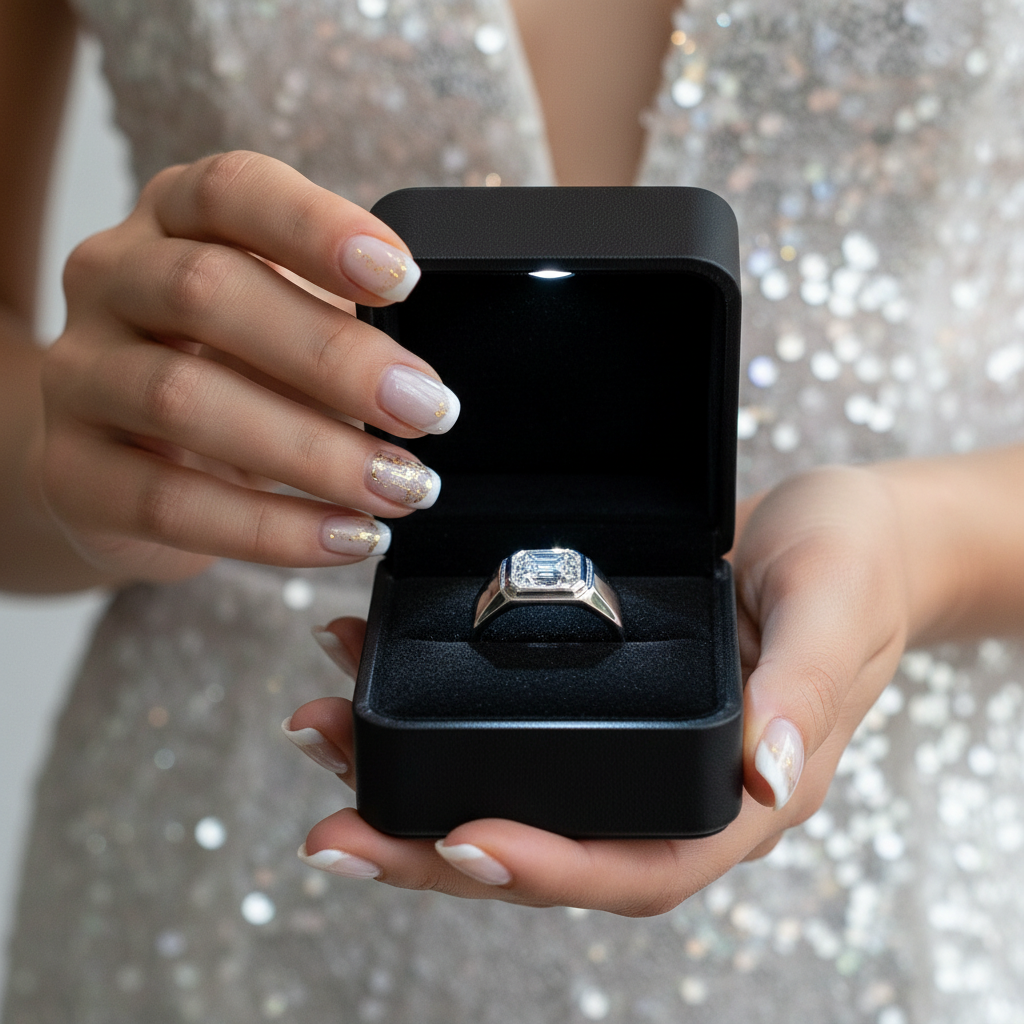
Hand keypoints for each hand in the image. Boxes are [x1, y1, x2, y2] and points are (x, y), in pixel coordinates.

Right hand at [31, 151, 458, 582]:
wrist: (122, 462)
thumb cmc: (225, 374)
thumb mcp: (282, 328)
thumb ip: (335, 324)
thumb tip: (421, 380)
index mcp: (171, 220)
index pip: (232, 191)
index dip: (317, 229)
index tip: (403, 280)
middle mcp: (110, 280)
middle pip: (207, 292)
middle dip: (335, 358)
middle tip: (428, 410)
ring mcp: (78, 374)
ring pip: (184, 401)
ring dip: (315, 452)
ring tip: (400, 486)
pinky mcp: (72, 472)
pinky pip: (171, 504)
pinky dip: (274, 529)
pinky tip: (346, 536)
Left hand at [285, 466, 909, 913]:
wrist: (844, 528)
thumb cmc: (855, 567)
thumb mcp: (836, 608)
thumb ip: (805, 690)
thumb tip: (764, 775)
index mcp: (738, 790)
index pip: (639, 864)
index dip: (549, 868)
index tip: (461, 844)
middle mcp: (672, 780)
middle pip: (547, 844)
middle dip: (432, 848)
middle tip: (335, 829)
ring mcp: (628, 738)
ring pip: (510, 785)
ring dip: (409, 776)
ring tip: (322, 734)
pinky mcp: (597, 689)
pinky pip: (509, 716)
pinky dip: (435, 701)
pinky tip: (371, 659)